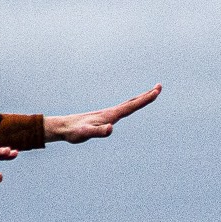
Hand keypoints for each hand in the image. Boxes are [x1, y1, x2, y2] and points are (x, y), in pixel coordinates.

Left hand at [46, 84, 160, 142]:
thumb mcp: (86, 134)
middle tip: (159, 87)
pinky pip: (120, 110)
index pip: (131, 106)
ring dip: (139, 100)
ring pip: (126, 105)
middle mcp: (110, 113)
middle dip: (146, 96)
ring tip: (148, 95)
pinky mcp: (102, 118)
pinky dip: (128, 106)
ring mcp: (106, 115)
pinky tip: (128, 108)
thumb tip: (110, 129)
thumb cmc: (73, 132)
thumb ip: (98, 132)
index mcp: (110, 115)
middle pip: (131, 102)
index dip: (145, 99)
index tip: (157, 90)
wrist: (62, 127)